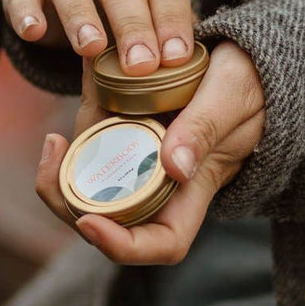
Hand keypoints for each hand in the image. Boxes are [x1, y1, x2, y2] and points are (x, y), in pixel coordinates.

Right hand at [3, 0, 194, 74]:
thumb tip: (187, 64)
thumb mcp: (149, 0)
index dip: (170, 18)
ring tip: (92, 49)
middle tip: (141, 66)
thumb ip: (166, 24)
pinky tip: (33, 33)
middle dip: (132, 25)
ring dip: (81, 16)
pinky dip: (26, 12)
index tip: (175, 58)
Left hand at [36, 41, 264, 263]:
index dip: (122, 246)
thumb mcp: (234, 94)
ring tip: (53, 144)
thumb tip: (173, 166)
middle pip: (108, 222)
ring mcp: (136, 162)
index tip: (89, 223)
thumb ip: (206, 127)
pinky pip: (89, 147)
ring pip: (89, 187)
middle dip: (70, 206)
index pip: (162, 243)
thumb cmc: (251, 84)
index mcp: (193, 191)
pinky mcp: (121, 135)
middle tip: (55, 165)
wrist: (244, 59)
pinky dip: (74, 136)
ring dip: (63, 174)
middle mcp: (158, 185)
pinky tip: (64, 113)